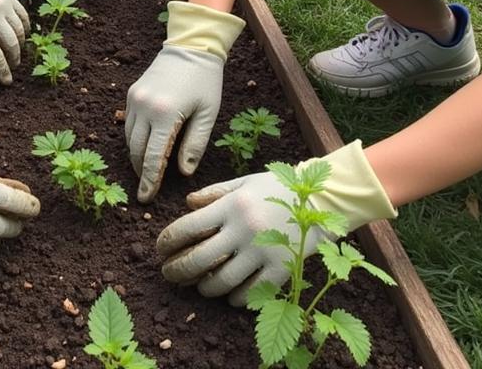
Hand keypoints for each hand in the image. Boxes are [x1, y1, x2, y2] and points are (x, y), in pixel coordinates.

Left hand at [0, 0, 27, 83]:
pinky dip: (24, 26)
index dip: (2, 71)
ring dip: (20, 44)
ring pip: (19, 29)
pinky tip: (21, 34)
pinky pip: (22, 13)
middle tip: (12, 68)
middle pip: (11, 44)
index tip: (6, 82)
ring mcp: (2, 1)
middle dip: (13, 59)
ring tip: (15, 53)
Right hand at [125, 1, 244, 200]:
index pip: (152, 157)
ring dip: (136, 156)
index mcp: (166, 114)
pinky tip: (144, 146)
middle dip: (140, 172)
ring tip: (145, 171)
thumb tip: (184, 172)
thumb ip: (195, 144)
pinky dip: (134, 138)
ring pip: (128, 138)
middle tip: (145, 191)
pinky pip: (128, 123)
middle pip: (136, 150)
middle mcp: (145, 107)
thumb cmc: (205, 81)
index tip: (146, 198)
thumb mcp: (207, 114)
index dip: (149, 180)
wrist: (190, 47)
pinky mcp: (132, 93)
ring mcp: (135, 99)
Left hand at [157, 142, 396, 303]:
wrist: (321, 199)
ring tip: (200, 286)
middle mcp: (243, 230)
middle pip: (199, 260)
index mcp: (231, 205)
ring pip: (221, 282)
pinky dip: (234, 298)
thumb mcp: (244, 183)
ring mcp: (262, 252)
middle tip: (169, 275)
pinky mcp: (281, 270)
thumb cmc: (277, 188)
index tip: (160, 249)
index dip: (167, 242)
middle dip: (177, 271)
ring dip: (204, 288)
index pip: (187, 227)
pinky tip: (230, 294)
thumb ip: (214, 193)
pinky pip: (249, 293)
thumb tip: (187, 204)